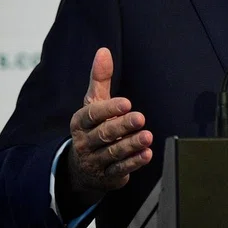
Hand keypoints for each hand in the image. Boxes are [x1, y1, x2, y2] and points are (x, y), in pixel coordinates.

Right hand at [67, 47, 152, 199]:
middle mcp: (85, 142)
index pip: (92, 114)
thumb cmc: (92, 127)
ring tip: (147, 137)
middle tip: (140, 118)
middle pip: (103, 134)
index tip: (127, 102)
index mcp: (80, 122)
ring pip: (113, 153)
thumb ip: (100, 79)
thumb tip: (103, 51)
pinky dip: (134, 163)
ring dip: (131, 145)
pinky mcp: (107, 176)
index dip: (108, 108)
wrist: (81, 167)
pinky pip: (120, 170)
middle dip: (122, 126)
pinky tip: (147, 154)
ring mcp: (94, 161)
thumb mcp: (94, 103)